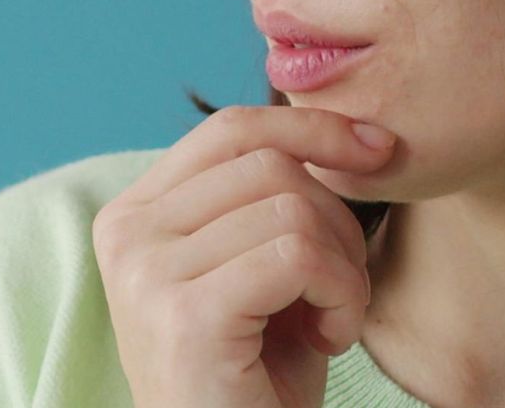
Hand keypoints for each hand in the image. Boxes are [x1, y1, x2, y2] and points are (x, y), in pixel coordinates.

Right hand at [92, 104, 397, 407]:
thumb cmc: (256, 377)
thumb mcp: (259, 267)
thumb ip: (271, 197)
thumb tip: (351, 127)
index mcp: (134, 213)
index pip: (231, 129)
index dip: (312, 127)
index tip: (378, 148)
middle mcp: (127, 233)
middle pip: (269, 164)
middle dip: (336, 218)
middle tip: (339, 289)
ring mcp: (148, 273)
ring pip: (293, 208)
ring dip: (343, 269)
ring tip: (329, 321)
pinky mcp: (185, 314)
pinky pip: (299, 255)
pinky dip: (340, 295)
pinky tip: (327, 339)